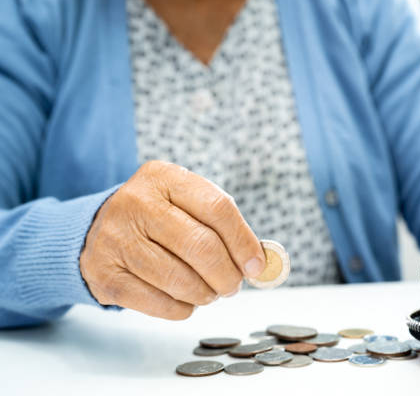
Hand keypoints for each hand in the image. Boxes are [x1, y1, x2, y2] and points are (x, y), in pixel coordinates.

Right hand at [80, 160, 265, 319]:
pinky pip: (159, 303)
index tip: (256, 265)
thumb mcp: (185, 203)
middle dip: (227, 274)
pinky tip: (185, 300)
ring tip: (210, 292)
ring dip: (206, 294)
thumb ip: (221, 226)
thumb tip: (257, 264)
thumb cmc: (158, 218)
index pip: (217, 208)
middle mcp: (136, 202)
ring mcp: (116, 238)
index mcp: (164, 177)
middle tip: (233, 286)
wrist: (96, 230)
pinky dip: (182, 308)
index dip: (243, 241)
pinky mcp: (105, 274)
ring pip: (180, 279)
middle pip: (201, 246)